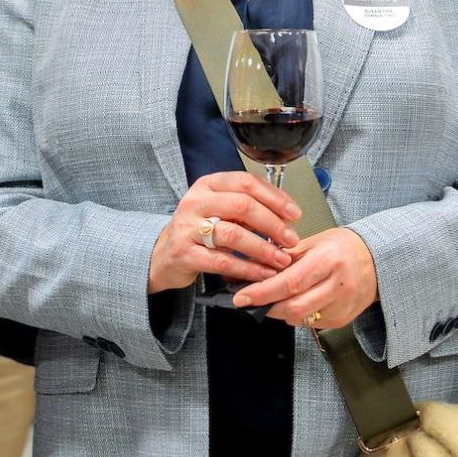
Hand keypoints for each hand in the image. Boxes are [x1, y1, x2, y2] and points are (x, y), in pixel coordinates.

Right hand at [149, 171, 301, 293]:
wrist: (162, 256)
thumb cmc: (198, 231)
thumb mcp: (219, 210)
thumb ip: (246, 207)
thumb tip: (286, 214)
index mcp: (207, 185)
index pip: (246, 182)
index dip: (274, 197)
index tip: (294, 213)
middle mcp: (196, 202)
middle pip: (242, 205)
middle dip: (273, 223)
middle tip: (291, 239)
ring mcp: (187, 228)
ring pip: (233, 234)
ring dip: (263, 249)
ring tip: (281, 259)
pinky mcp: (185, 254)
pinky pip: (223, 261)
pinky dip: (248, 268)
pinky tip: (263, 274)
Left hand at [233, 227, 377, 328]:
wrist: (377, 259)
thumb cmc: (341, 247)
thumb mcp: (314, 243)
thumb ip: (286, 258)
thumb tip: (253, 269)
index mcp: (328, 260)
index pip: (290, 282)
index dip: (262, 293)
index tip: (241, 297)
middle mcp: (337, 284)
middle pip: (294, 307)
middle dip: (268, 307)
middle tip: (251, 301)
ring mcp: (342, 305)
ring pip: (301, 319)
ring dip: (281, 312)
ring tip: (275, 299)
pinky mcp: (343, 319)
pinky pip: (311, 324)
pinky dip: (298, 316)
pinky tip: (299, 301)